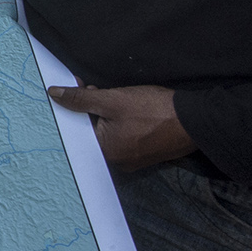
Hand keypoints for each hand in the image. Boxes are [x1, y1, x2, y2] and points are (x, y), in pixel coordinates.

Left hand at [47, 83, 195, 170]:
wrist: (197, 121)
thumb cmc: (154, 111)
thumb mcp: (113, 100)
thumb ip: (81, 99)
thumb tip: (54, 94)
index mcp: (104, 152)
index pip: (76, 130)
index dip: (73, 108)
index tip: (76, 89)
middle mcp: (116, 161)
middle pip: (91, 132)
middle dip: (89, 109)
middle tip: (94, 89)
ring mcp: (132, 159)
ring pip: (108, 133)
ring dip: (105, 114)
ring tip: (113, 96)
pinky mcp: (146, 154)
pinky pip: (124, 137)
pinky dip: (121, 123)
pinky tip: (128, 109)